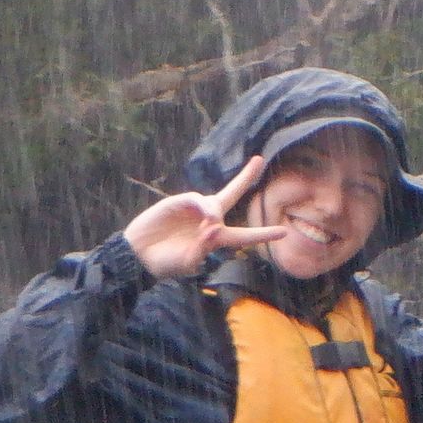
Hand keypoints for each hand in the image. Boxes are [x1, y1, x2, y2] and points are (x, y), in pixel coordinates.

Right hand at [121, 155, 291, 279]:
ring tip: (210, 227)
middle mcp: (208, 220)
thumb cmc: (165, 263)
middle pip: (232, 195)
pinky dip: (203, 208)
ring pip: (215, 202)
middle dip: (245, 178)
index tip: (284, 232)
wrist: (137, 255)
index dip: (262, 234)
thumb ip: (204, 248)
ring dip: (215, 214)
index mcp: (216, 239)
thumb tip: (215, 226)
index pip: (244, 235)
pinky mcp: (178, 202)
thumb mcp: (188, 263)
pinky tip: (205, 218)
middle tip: (259, 160)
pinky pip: (196, 200)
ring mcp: (194, 210)